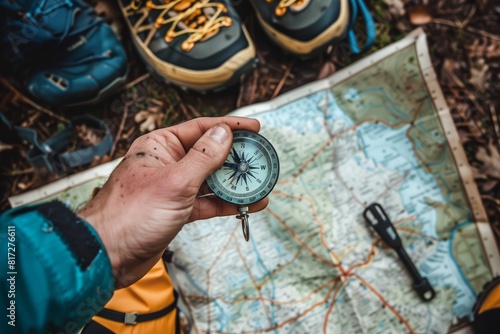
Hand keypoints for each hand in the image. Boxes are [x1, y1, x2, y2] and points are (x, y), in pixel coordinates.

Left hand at [78, 117, 268, 287]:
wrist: (107, 255)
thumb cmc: (131, 214)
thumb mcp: (175, 181)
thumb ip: (203, 157)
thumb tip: (224, 132)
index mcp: (160, 146)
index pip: (201, 128)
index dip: (230, 126)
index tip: (254, 127)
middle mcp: (167, 163)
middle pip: (209, 154)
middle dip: (236, 157)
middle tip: (260, 159)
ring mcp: (173, 187)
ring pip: (210, 180)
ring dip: (234, 183)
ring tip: (260, 184)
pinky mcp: (176, 210)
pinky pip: (206, 202)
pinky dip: (225, 204)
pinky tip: (246, 205)